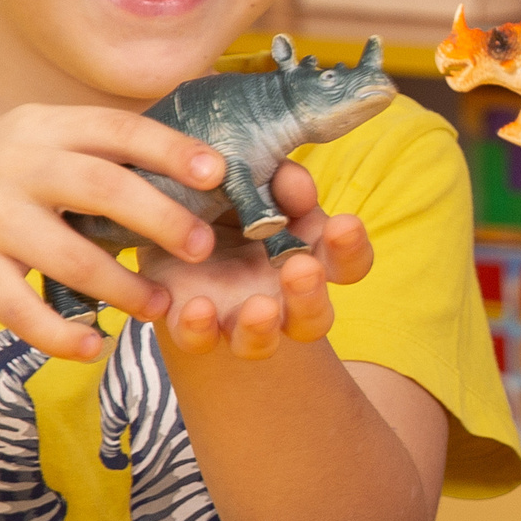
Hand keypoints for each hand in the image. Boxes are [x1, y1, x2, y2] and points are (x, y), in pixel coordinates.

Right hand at [0, 104, 225, 362]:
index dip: (172, 149)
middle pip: (103, 187)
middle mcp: (15, 164)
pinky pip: (21, 309)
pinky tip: (95, 347)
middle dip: (162, 219)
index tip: (219, 173)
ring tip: (161, 306)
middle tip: (203, 248)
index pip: (118, 129)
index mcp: (43, 126)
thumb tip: (191, 166)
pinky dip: (61, 334)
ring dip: (124, 287)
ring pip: (71, 257)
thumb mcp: (33, 140)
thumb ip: (94, 150)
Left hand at [139, 161, 375, 360]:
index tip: (343, 224)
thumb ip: (280, 180)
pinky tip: (196, 308)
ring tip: (258, 308)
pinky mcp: (189, 325)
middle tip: (301, 269)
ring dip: (262, 329)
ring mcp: (235, 318)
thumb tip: (301, 192)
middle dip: (310, 297)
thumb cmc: (226, 200)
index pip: (348, 264)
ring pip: (260, 343)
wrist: (168, 226)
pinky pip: (196, 340)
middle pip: (314, 318)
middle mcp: (280, 299)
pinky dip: (198, 330)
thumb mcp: (254, 178)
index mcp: (307, 256)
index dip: (352, 248)